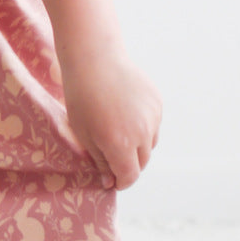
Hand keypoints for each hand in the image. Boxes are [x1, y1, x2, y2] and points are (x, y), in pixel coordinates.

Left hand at [60, 54, 161, 189]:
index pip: (129, 176)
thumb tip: (110, 182)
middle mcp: (142, 133)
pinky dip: (143, 127)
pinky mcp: (157, 103)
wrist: (94, 58)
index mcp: (121, 143)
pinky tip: (125, 113)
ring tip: (118, 130)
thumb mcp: (83, 133)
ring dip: (138, 147)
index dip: (120, 182)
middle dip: (128, 165)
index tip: (111, 180)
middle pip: (142, 163)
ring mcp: (153, 117)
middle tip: (111, 154)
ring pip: (150, 145)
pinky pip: (153, 125)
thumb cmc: (81, 96)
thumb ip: (100, 160)